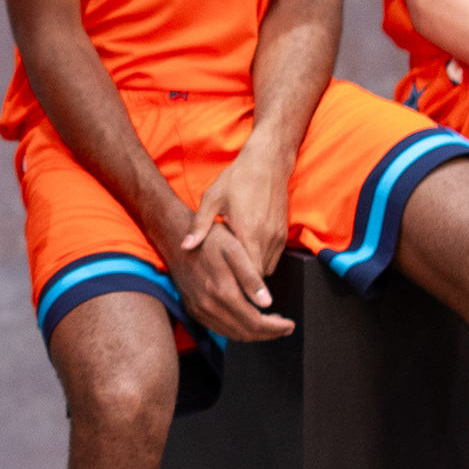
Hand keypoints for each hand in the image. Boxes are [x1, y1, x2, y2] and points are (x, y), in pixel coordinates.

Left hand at [168, 151, 295, 341]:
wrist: (268, 160)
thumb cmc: (237, 179)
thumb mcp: (212, 199)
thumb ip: (200, 226)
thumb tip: (185, 246)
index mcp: (248, 232)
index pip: (249, 274)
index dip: (242, 293)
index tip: (233, 308)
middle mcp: (267, 238)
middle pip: (260, 278)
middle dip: (248, 292)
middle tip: (233, 305)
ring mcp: (278, 235)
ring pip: (268, 269)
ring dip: (254, 279)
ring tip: (237, 288)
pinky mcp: (283, 231)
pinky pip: (273, 258)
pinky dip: (261, 265)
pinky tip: (247, 266)